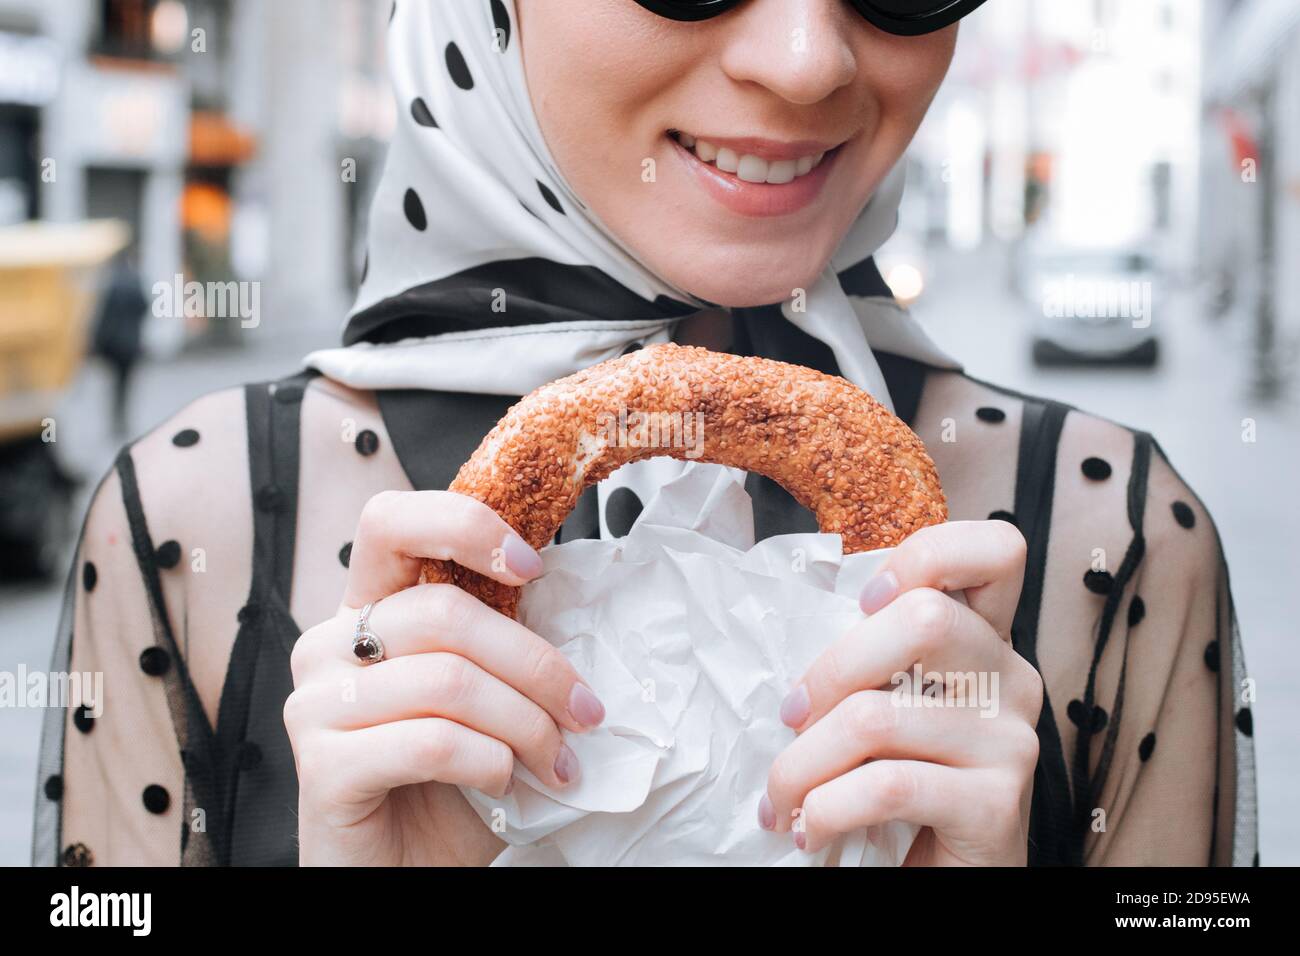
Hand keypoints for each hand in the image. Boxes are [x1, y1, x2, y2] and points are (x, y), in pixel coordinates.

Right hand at [285, 490, 604, 865]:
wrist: (407, 871)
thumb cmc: (447, 784)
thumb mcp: (481, 696)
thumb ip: (497, 642)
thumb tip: (570, 596)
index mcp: (368, 611)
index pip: (390, 521)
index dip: (463, 525)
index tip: (531, 566)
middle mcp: (329, 646)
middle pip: (445, 612)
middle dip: (535, 664)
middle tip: (583, 712)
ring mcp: (315, 705)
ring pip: (449, 681)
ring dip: (525, 723)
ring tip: (555, 760)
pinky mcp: (320, 766)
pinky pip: (432, 743)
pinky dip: (490, 762)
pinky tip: (505, 783)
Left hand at [761, 520, 1041, 865]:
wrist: (946, 882)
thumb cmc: (904, 788)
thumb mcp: (889, 705)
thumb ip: (870, 660)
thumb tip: (784, 633)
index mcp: (983, 642)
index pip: (998, 550)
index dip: (930, 554)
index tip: (865, 601)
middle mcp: (1011, 679)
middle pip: (922, 618)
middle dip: (830, 670)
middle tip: (791, 717)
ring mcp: (1011, 740)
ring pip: (877, 715)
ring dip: (803, 763)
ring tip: (782, 797)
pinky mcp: (998, 803)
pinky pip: (887, 784)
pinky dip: (827, 808)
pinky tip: (810, 828)